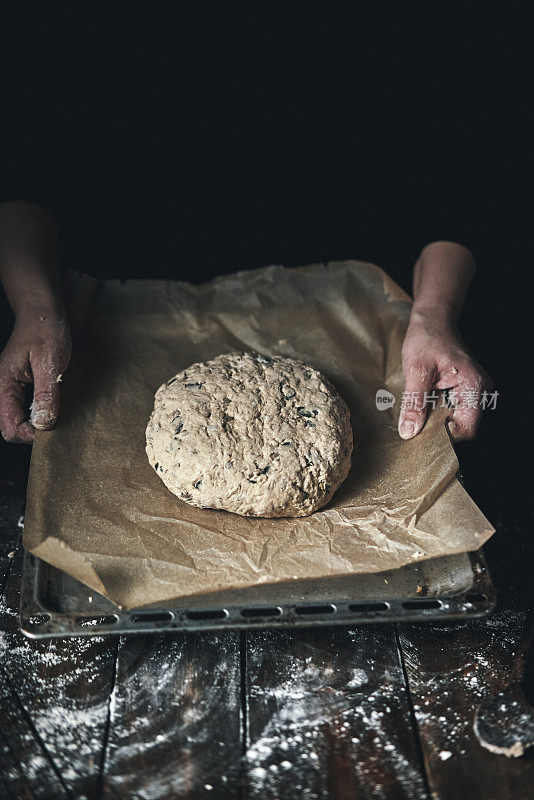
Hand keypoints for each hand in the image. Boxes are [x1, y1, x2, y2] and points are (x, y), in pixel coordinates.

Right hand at [0, 303, 71, 442]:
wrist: (43, 312)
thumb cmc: (45, 331)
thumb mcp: (49, 362)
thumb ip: (46, 394)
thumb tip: (43, 424)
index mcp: (3, 385)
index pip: (9, 427)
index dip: (31, 434)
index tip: (53, 426)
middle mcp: (3, 390)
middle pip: (11, 428)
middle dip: (34, 431)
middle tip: (57, 420)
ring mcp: (11, 389)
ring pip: (19, 420)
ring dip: (38, 422)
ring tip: (56, 410)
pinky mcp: (21, 387)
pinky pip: (27, 409)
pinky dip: (41, 411)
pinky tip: (54, 403)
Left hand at [399, 308, 491, 441]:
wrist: (433, 319)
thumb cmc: (426, 339)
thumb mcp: (416, 370)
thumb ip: (414, 403)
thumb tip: (409, 432)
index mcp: (473, 386)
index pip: (466, 428)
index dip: (445, 437)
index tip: (421, 438)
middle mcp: (480, 390)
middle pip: (463, 426)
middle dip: (439, 431)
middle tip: (414, 429)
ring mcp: (474, 390)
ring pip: (457, 419)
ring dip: (437, 422)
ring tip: (417, 417)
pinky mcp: (465, 389)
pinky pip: (454, 409)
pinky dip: (438, 413)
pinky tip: (423, 408)